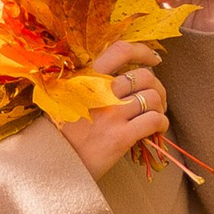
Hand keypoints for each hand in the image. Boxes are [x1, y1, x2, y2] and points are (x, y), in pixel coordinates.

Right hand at [69, 34, 170, 179]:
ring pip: (152, 98)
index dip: (143, 52)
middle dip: (157, 87)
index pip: (121, 51)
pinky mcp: (120, 137)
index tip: (153, 59)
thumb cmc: (58, 132)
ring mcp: (111, 114)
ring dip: (160, 107)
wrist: (52, 163)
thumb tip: (120, 79)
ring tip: (155, 116)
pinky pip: (154, 120)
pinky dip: (161, 124)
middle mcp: (100, 91)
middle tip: (155, 99)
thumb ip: (88, 85)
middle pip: (145, 76)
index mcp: (86, 78)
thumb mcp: (66, 97)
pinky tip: (157, 130)